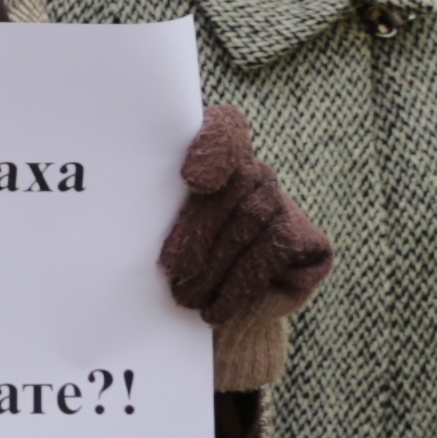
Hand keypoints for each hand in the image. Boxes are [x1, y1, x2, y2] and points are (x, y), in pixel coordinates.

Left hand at [157, 103, 329, 389]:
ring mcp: (285, 203)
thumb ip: (157, 205)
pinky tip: (217, 308)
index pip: (226, 128)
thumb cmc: (180, 262)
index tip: (193, 179)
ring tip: (186, 296)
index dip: (215, 144)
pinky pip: (269, 254)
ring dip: (213, 266)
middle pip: (232, 185)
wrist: (225, 309)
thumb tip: (127, 211)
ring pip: (248, 224)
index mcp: (215, 159)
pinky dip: (239, 284)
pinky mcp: (309, 239)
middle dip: (199, 231)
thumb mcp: (161, 229)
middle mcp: (256, 173)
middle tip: (172, 270)